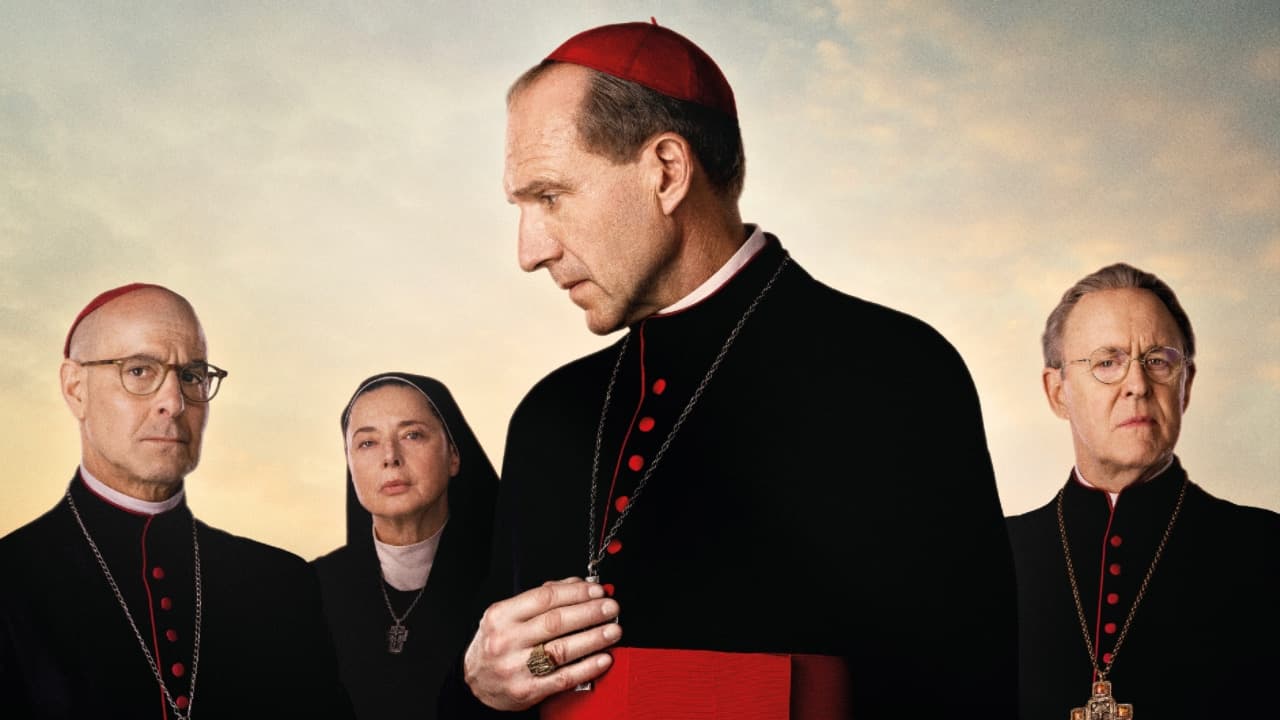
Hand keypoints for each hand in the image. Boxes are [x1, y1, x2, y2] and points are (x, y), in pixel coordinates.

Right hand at [463, 577, 621, 710]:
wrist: (475, 682)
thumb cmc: (496, 644)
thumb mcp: (507, 616)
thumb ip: (541, 598)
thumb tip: (579, 585)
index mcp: (501, 615)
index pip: (545, 597)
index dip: (576, 592)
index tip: (597, 590)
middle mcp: (507, 640)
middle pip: (556, 622)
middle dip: (590, 613)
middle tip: (611, 608)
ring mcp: (516, 667)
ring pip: (562, 649)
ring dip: (593, 638)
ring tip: (613, 631)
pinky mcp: (527, 690)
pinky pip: (563, 678)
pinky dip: (587, 668)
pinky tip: (603, 658)